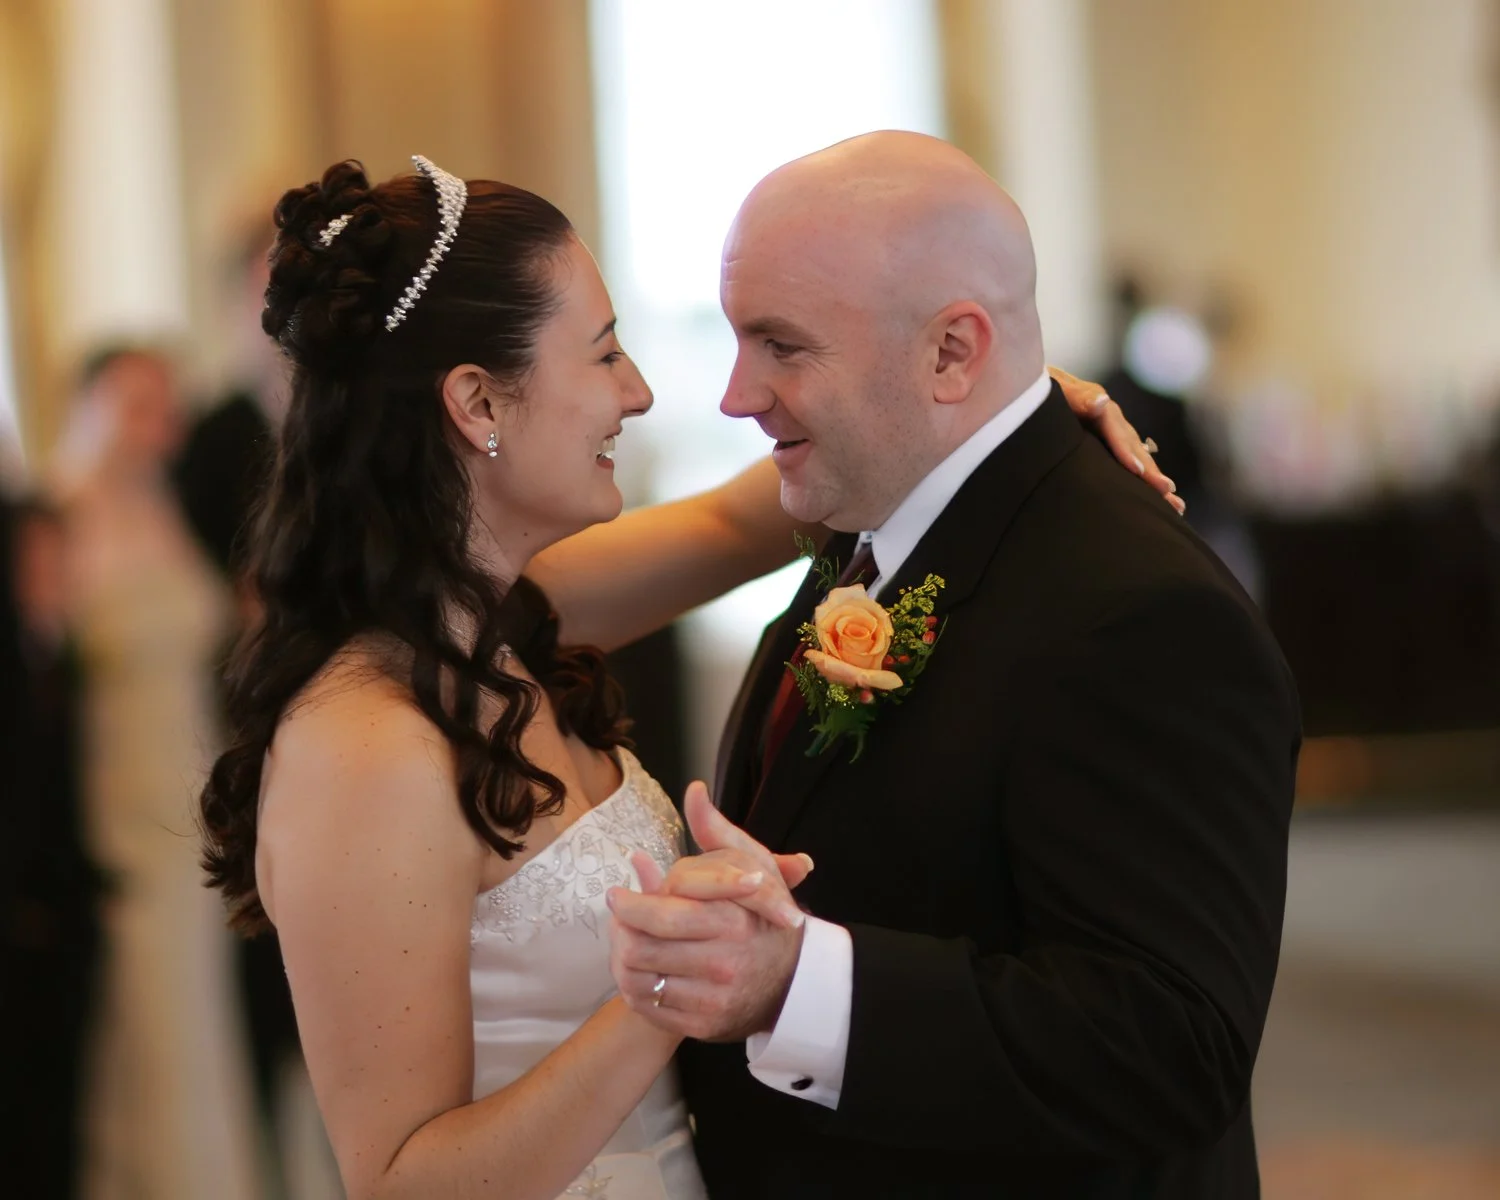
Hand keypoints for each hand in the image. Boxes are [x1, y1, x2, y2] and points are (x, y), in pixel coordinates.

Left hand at [607, 783, 805, 1040]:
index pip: (662, 913)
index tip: (617, 894)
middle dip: (621, 931)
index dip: (629, 904)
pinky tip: (643, 969)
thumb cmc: (766, 918)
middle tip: (617, 917)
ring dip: (623, 958)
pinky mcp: (703, 1026)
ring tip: (626, 941)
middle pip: (643, 947)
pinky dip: (637, 987)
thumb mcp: (754, 866)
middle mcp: (723, 962)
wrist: (795, 983)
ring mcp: (712, 998)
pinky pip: (650, 1006)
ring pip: (640, 978)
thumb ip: (718, 831)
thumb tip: (693, 792)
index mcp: (733, 921)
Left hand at [1050, 365, 1185, 515]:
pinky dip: (1140, 478)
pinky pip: (1125, 461)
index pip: (1117, 432)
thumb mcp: (1054, 388)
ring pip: (1135, 457)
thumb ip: (1076, 395)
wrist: (1030, 388)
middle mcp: (1110, 420)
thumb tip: (1101, 401)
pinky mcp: (1103, 443)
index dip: (1126, 451)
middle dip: (1151, 471)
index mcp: (1098, 407)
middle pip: (1133, 447)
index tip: (1138, 471)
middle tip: (1168, 495)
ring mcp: (1108, 432)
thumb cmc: (1037, 390)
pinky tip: (1153, 495)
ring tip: (1174, 504)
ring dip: (1153, 479)